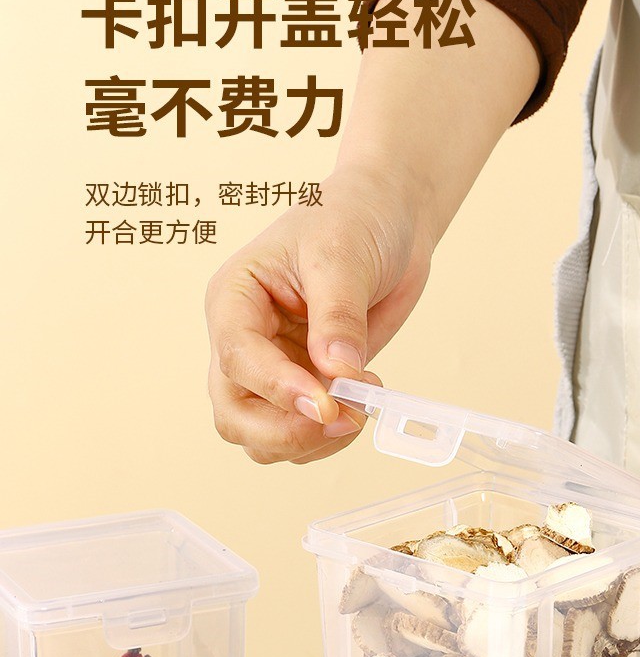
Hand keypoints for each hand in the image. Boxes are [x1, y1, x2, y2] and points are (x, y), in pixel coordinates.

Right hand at [205, 165, 434, 463]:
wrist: (388, 216)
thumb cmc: (351, 216)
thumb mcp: (342, 256)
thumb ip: (338, 317)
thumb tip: (338, 373)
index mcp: (234, 300)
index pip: (237, 358)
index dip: (277, 389)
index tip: (326, 404)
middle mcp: (245, 341)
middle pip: (235, 414)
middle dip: (285, 431)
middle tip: (344, 418)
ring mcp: (275, 369)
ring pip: (263, 437)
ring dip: (311, 440)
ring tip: (362, 404)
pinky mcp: (307, 386)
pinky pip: (303, 435)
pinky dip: (331, 437)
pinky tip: (364, 400)